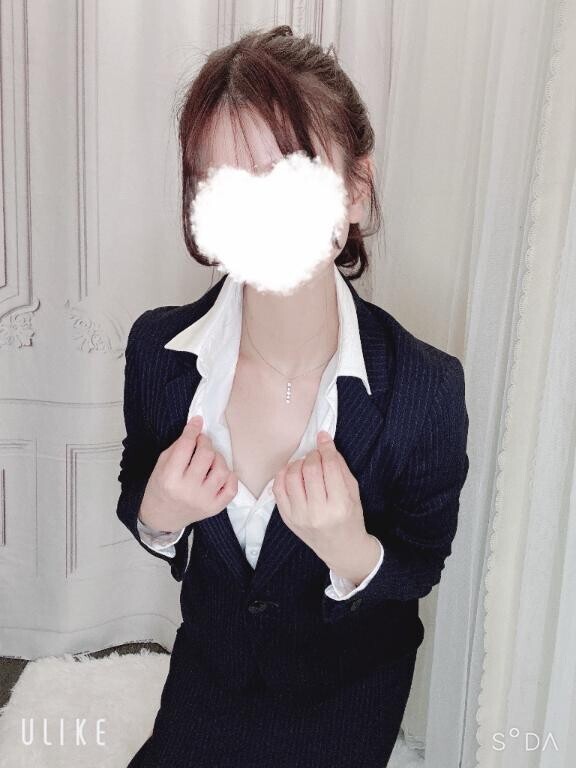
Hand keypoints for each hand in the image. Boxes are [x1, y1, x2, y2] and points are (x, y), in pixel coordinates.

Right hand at [139, 415, 237, 532]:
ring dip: (218, 458)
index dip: (193, 430)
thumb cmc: (160, 488)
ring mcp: (204, 500)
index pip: (185, 446)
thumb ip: (178, 447)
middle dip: (205, 442)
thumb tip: (197, 428)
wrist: (161, 518)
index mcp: (170, 478)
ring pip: (222, 470)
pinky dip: (229, 476)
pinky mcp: (215, 508)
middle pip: (206, 455)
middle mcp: (188, 490)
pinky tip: (220, 474)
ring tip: (210, 458)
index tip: (197, 421)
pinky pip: (232, 488)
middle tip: (201, 442)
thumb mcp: (161, 465)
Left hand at [272, 431, 379, 579]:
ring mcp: (299, 517)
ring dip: (297, 463)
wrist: (340, 548)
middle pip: (309, 470)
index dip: (326, 448)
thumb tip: (324, 441)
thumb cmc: (350, 518)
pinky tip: (292, 472)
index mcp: (340, 505)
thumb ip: (340, 467)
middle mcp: (317, 512)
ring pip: (291, 476)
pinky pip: (278, 489)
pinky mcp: (287, 518)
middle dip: (312, 455)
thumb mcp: (353, 492)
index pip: (329, 467)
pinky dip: (283, 474)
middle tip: (316, 454)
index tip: (323, 437)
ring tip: (305, 464)